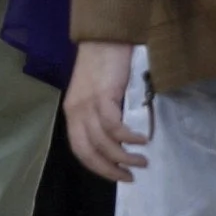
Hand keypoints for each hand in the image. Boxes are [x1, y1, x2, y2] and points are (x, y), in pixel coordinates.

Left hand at [64, 38, 146, 183]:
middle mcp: (75, 112)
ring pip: (103, 142)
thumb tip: (118, 141)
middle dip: (109, 170)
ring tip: (141, 161)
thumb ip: (100, 116)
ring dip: (124, 157)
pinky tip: (142, 140)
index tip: (116, 176)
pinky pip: (114, 126)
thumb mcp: (96, 95)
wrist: (105, 38)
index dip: (97, 167)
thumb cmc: (104, 65)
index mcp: (72, 113)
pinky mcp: (102, 96)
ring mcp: (87, 104)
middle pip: (89, 151)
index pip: (80, 150)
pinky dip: (128, 137)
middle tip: (129, 177)